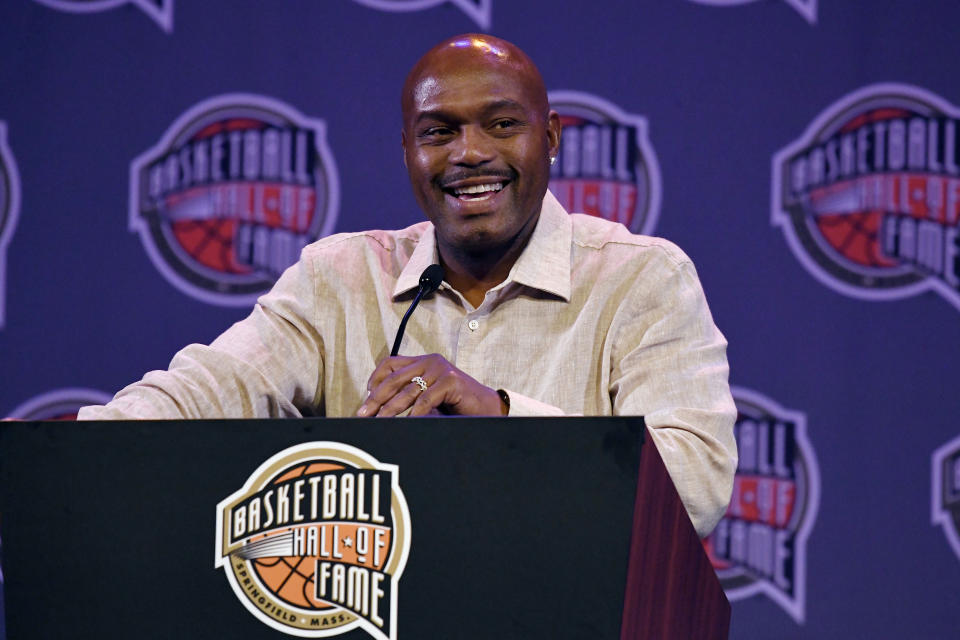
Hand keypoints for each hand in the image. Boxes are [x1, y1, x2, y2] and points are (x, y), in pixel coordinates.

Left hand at [357, 354, 506, 416]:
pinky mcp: (451, 381)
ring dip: (390, 409)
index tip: (366, 397)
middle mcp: (430, 361)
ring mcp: (441, 370)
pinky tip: (405, 424)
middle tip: (364, 414)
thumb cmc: (455, 406)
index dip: (376, 378)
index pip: (391, 363)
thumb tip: (379, 410)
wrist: (487, 408)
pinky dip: (414, 414)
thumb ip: (409, 397)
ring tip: (379, 422)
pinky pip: (426, 400)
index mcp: (423, 361)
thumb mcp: (428, 397)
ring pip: (408, 391)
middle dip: (376, 398)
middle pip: (395, 378)